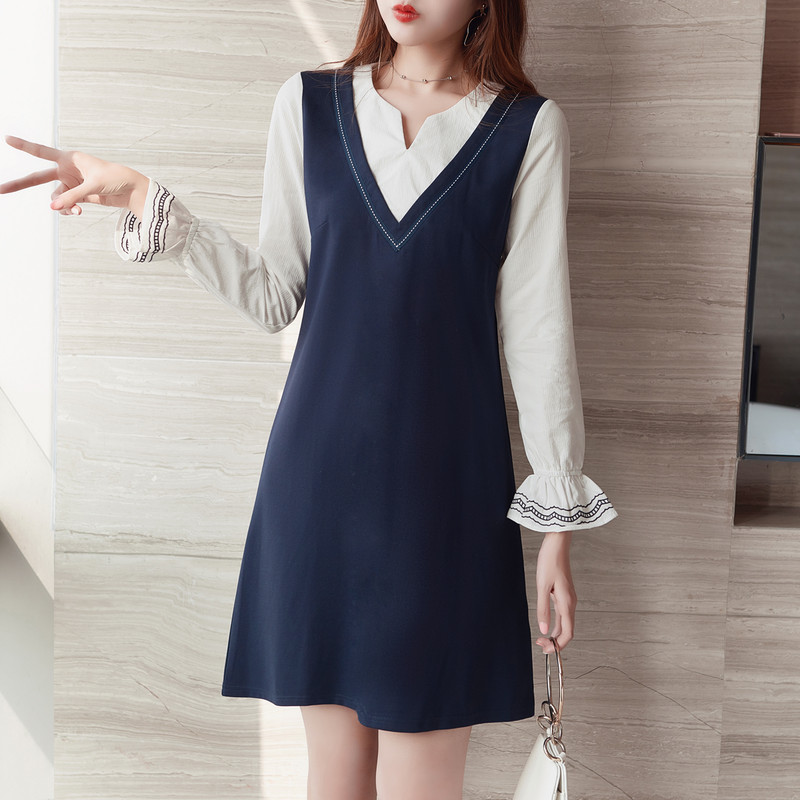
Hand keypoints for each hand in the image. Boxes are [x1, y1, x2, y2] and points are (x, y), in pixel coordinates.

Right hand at [1, 134, 148, 217]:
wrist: (131, 190)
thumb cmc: (114, 179)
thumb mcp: (93, 186)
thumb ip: (72, 196)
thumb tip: (53, 207)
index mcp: (69, 158)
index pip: (42, 151)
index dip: (24, 146)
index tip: (8, 139)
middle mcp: (67, 169)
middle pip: (39, 177)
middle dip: (21, 184)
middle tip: (1, 189)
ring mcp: (71, 184)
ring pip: (55, 197)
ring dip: (62, 205)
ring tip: (75, 210)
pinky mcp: (78, 196)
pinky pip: (65, 204)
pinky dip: (69, 209)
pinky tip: (77, 211)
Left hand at [534, 530, 576, 654]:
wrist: (557, 545)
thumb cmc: (549, 562)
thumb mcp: (542, 586)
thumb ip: (543, 609)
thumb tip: (543, 630)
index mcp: (566, 603)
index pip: (568, 633)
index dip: (558, 646)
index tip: (544, 648)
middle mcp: (570, 603)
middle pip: (567, 631)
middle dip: (555, 642)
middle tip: (539, 645)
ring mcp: (569, 599)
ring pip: (566, 623)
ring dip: (556, 634)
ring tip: (541, 638)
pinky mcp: (565, 594)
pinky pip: (563, 615)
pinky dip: (557, 624)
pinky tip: (547, 625)